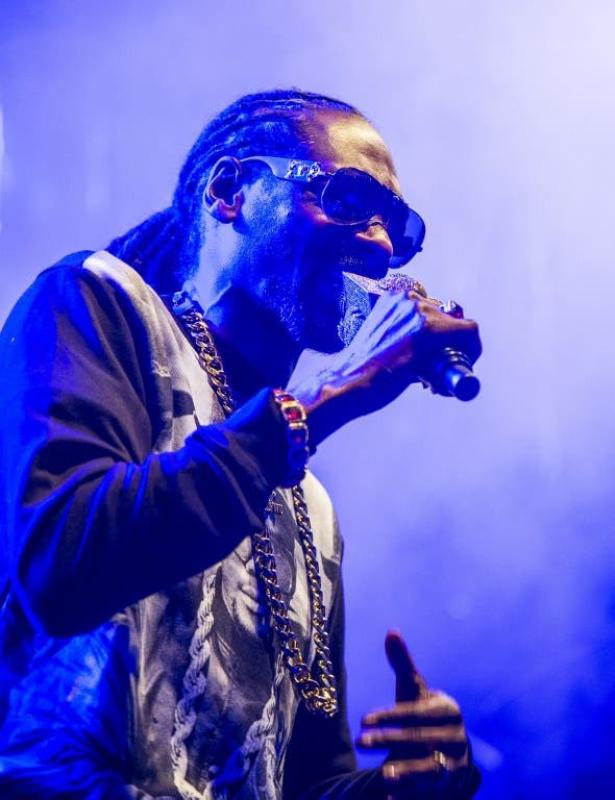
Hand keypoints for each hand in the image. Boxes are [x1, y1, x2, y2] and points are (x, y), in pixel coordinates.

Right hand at [290, 290, 480, 446]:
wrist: (348, 383)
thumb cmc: (361, 368)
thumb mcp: (379, 336)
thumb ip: (400, 331)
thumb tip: (423, 343)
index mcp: (394, 297)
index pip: (432, 307)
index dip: (439, 332)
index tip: (433, 354)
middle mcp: (409, 299)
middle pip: (448, 317)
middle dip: (448, 344)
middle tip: (435, 369)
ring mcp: (421, 314)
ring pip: (461, 327)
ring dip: (458, 351)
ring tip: (438, 377)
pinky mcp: (433, 332)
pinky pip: (469, 333)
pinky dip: (472, 352)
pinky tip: (453, 376)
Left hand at [357, 630, 468, 797]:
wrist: (448, 750)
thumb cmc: (423, 713)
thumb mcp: (413, 690)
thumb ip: (402, 664)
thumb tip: (391, 630)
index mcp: (448, 709)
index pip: (416, 711)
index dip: (390, 716)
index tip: (362, 721)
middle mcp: (458, 736)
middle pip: (421, 739)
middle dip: (389, 741)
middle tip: (360, 742)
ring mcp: (457, 764)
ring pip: (432, 770)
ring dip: (408, 774)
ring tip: (383, 775)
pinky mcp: (452, 788)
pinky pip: (431, 794)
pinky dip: (411, 797)